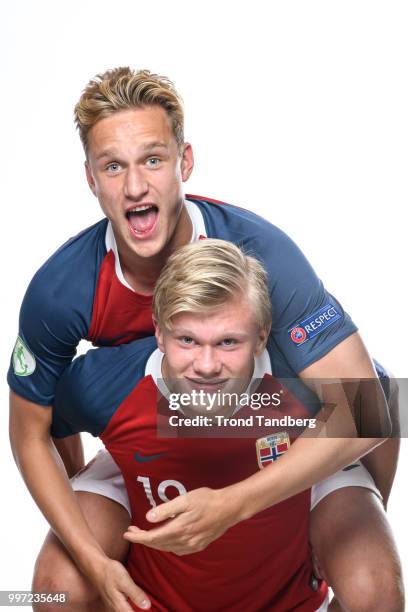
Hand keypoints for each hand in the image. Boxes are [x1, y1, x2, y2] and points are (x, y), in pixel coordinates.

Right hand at [91, 557, 150, 610]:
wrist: (97, 567)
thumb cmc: (110, 572)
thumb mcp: (125, 581)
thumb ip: (136, 594)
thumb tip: (147, 606)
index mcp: (120, 606)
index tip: (149, 610)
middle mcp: (115, 609)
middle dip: (137, 611)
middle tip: (147, 606)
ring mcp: (113, 606)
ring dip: (133, 609)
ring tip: (143, 606)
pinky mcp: (113, 602)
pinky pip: (123, 609)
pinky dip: (129, 608)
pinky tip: (134, 604)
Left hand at [124, 487, 239, 554]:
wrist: (229, 508)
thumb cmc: (207, 500)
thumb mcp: (185, 500)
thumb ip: (166, 510)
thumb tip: (148, 518)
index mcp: (179, 529)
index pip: (152, 538)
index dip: (138, 537)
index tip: (127, 534)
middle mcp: (184, 541)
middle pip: (158, 545)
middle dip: (143, 539)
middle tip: (132, 531)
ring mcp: (192, 545)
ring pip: (167, 548)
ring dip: (154, 543)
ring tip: (145, 534)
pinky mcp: (198, 546)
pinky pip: (177, 549)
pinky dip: (167, 546)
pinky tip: (165, 539)